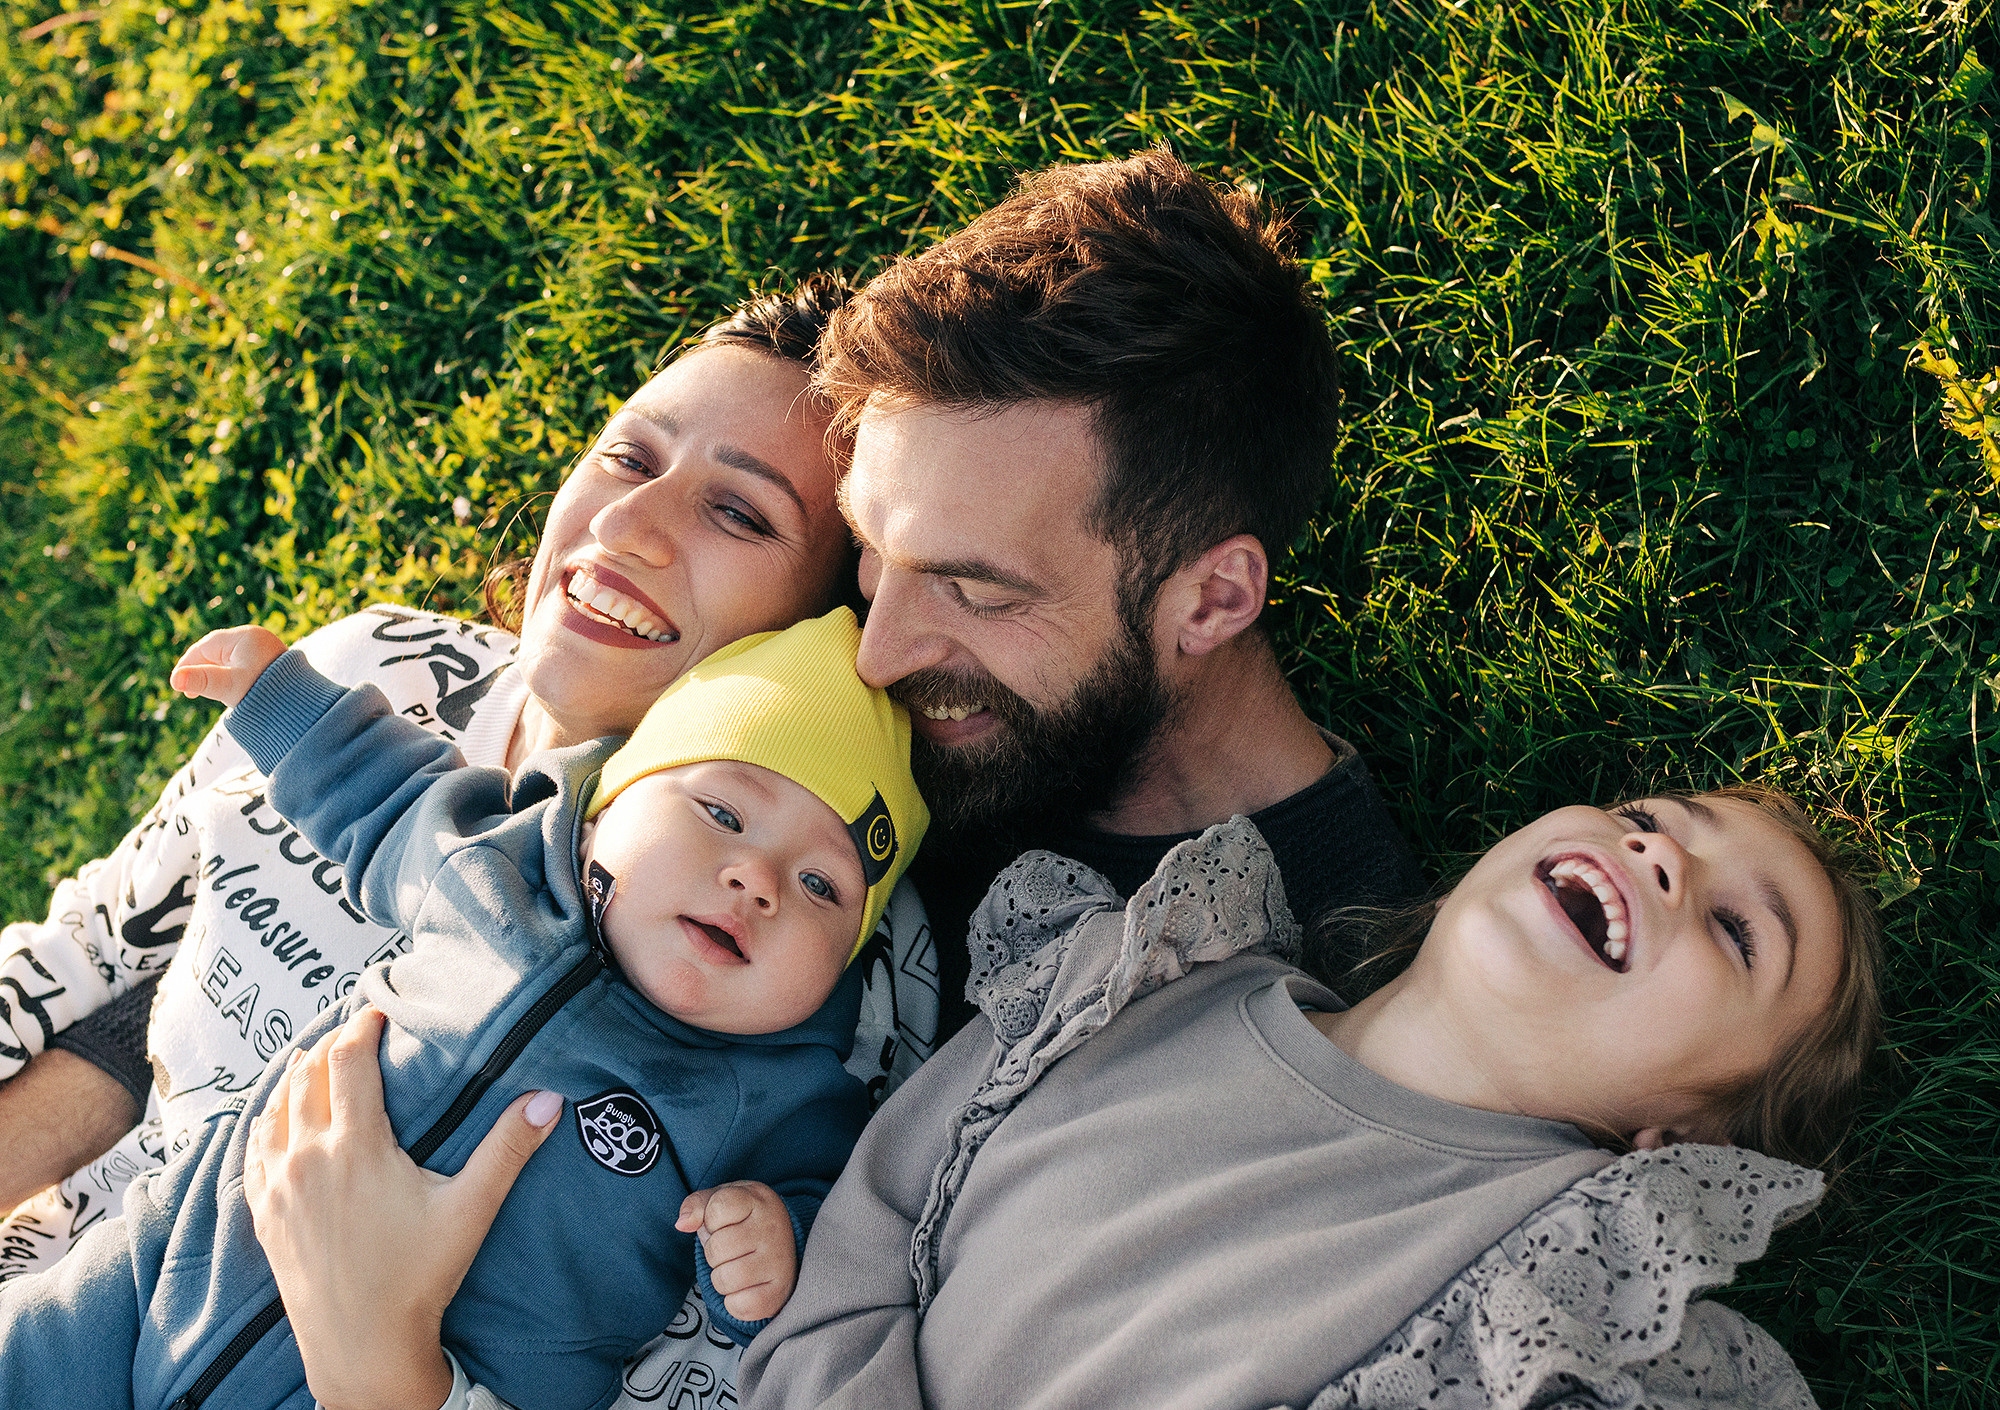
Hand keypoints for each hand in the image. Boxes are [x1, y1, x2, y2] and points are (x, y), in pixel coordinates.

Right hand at [169, 624, 288, 707]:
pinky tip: (230, 691)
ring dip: (216, 675)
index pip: (203, 648)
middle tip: (191, 693)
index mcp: (243, 637)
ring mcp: (264, 648)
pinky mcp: (270, 660)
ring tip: (208, 693)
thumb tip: (175, 680)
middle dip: (201, 670)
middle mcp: (254, 638)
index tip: (177, 685)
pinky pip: (243, 665)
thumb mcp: (230, 687)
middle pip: (215, 652)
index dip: (187, 666)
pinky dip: (232, 676)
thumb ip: (203, 681)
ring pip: (229, 660)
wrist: (304, 703)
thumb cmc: (267, 693)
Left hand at [244, 1006, 564, 1409]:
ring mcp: (278, 1187)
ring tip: (312, 1059)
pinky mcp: (264, 1215)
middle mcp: (307, 1158)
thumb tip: (549, 1099)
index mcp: (355, 1146)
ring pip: (274, 1109)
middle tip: (351, 1029)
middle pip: (306, 1076)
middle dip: (328, 1045)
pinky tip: (274, 1117)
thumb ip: (508, 1149)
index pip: (347, 1061)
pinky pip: (253, 1150)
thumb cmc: (419, 1278)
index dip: (361, 1027)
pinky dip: (265, 1121)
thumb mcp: (470, 1209)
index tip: (377, 1012)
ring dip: (293, 1077)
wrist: (360, 1347)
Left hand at [677, 1180, 797, 1323]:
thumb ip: (697, 1205)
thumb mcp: (722, 1200)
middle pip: (716, 1248)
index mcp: (758, 1200)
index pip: (717, 1208)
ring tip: (737, 1267)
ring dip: (721, 1279)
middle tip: (731, 1249)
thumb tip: (682, 1224)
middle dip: (714, 1253)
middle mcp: (773, 1229)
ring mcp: (779, 1262)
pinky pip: (737, 1306)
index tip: (723, 1221)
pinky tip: (746, 1287)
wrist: (785, 1246)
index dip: (709, 1219)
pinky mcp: (778, 1293)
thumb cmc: (743, 1220)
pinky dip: (733, 1302)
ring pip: (723, 1280)